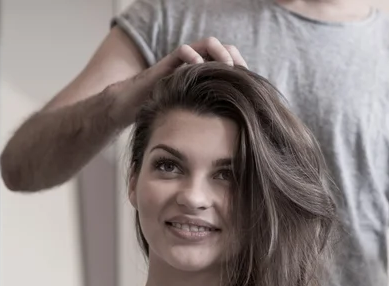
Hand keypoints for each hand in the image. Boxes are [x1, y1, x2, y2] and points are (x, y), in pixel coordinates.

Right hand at [118, 37, 247, 122]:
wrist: (134, 106)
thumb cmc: (166, 116)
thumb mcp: (196, 120)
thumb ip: (215, 121)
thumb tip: (240, 139)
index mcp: (208, 79)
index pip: (234, 65)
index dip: (245, 72)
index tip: (253, 86)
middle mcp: (198, 67)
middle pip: (226, 50)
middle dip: (236, 60)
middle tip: (243, 76)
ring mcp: (184, 62)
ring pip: (209, 44)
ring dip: (220, 53)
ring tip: (227, 68)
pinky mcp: (169, 63)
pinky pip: (184, 51)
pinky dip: (193, 57)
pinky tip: (199, 69)